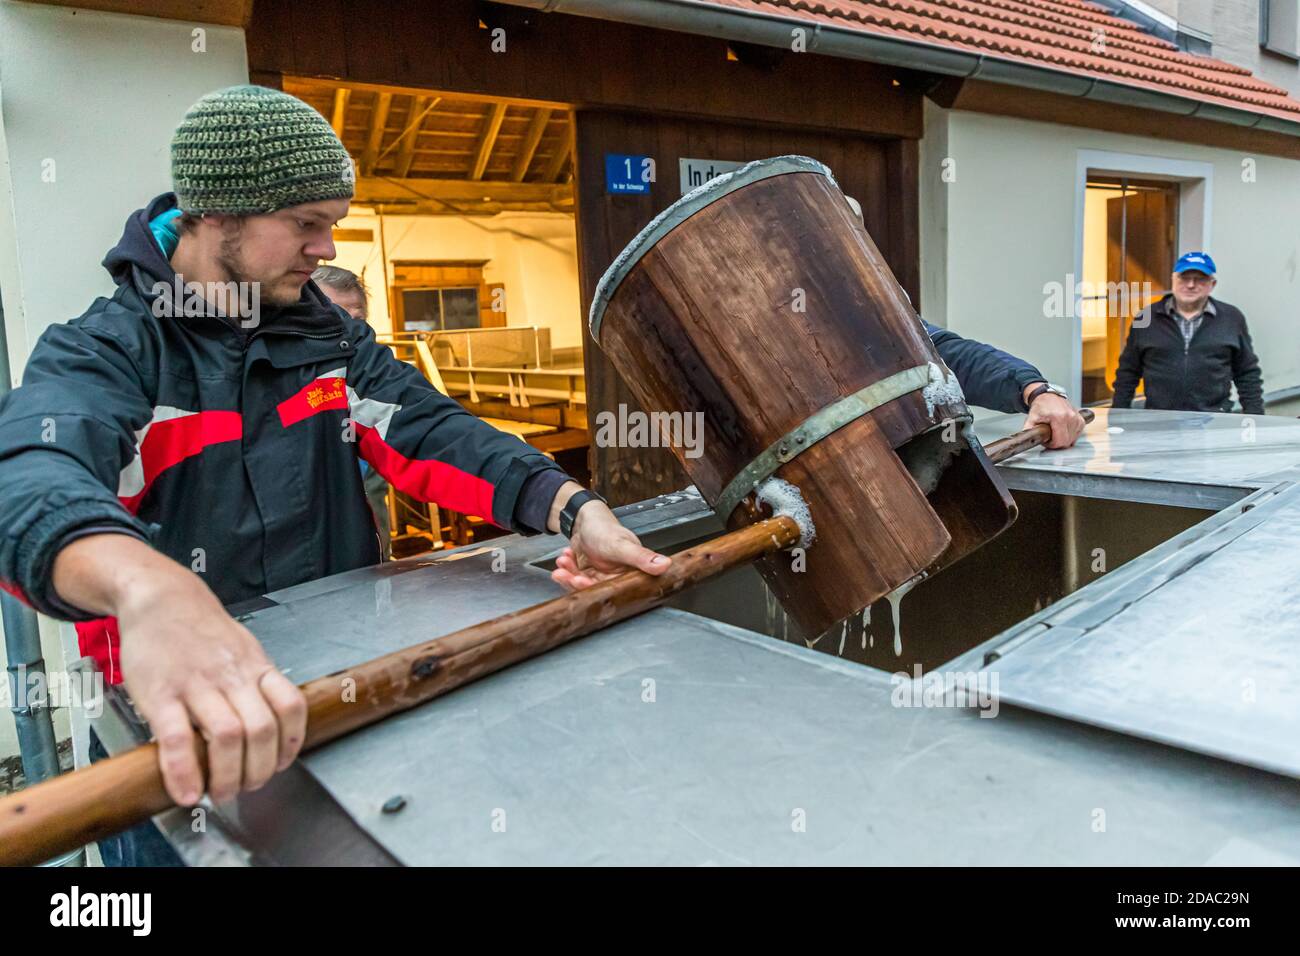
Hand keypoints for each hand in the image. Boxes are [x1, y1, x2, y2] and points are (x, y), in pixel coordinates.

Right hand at [53, 535, 305, 806]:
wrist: (160, 596)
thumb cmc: (201, 628)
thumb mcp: (243, 648)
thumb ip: (256, 683)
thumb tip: (270, 724)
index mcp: (255, 667)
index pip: (291, 705)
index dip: (292, 742)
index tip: (280, 764)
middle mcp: (231, 676)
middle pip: (262, 730)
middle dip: (258, 770)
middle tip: (247, 788)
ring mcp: (197, 684)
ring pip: (226, 737)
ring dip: (226, 776)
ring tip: (219, 793)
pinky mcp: (161, 693)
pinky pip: (177, 738)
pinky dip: (183, 771)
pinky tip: (185, 792)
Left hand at [550, 500, 670, 590]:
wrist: (585, 518)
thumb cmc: (605, 528)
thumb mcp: (622, 544)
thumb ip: (642, 557)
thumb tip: (666, 565)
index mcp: (631, 572)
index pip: (617, 590)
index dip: (599, 590)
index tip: (582, 581)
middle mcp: (616, 577)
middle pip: (597, 591)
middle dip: (578, 583)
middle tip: (568, 575)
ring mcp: (600, 577)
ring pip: (583, 586)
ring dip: (570, 576)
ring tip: (563, 562)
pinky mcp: (588, 574)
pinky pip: (575, 579)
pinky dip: (567, 570)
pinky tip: (564, 558)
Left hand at [1024, 388, 1085, 448]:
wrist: (1048, 396)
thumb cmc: (1041, 406)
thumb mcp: (1031, 419)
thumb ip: (1028, 431)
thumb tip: (1025, 440)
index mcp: (1058, 417)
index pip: (1060, 441)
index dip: (1052, 445)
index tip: (1047, 441)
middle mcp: (1070, 417)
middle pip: (1067, 441)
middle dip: (1057, 443)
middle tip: (1050, 437)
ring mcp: (1076, 417)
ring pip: (1073, 439)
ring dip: (1064, 439)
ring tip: (1055, 432)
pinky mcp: (1080, 418)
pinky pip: (1078, 433)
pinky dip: (1071, 435)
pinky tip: (1063, 430)